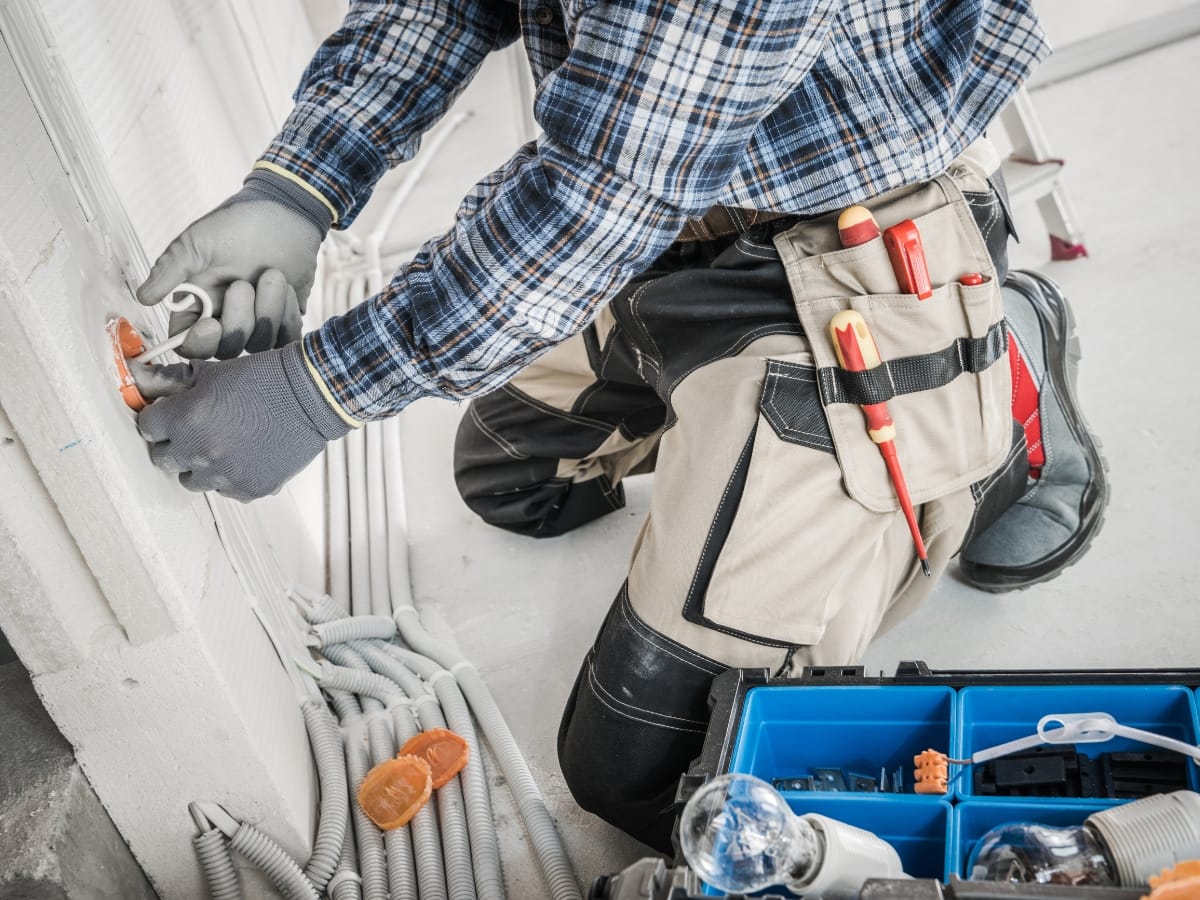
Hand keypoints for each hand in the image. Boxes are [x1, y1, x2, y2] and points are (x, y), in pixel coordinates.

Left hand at [133, 343, 350, 501]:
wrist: (313, 396)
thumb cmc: (265, 378)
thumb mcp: (214, 372)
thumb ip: (176, 382)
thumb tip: (142, 377)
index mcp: (184, 419)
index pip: (148, 428)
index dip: (160, 419)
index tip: (171, 415)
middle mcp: (199, 453)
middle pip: (163, 459)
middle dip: (174, 444)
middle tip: (195, 431)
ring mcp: (224, 475)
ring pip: (192, 480)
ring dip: (200, 465)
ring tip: (223, 445)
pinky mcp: (250, 489)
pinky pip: (226, 490)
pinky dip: (231, 476)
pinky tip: (246, 455)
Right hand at [137, 169, 331, 359]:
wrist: (281, 213)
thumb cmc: (235, 225)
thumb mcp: (195, 243)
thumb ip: (170, 271)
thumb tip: (143, 298)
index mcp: (198, 306)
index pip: (190, 344)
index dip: (199, 343)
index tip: (210, 325)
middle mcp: (226, 319)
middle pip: (227, 349)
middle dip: (239, 321)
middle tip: (243, 285)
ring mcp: (257, 322)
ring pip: (260, 343)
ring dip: (268, 309)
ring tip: (272, 275)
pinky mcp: (285, 319)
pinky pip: (288, 336)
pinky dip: (287, 313)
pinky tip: (287, 287)